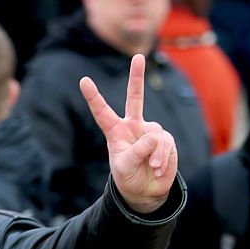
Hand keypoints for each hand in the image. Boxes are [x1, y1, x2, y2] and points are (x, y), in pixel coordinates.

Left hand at [80, 54, 177, 213]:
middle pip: (135, 97)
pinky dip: (163, 158)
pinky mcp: (166, 140)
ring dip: (154, 154)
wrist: (146, 192)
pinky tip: (157, 168)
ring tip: (151, 167)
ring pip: (155, 135)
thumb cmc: (129, 178)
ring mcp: (150, 131)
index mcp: (115, 131)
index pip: (102, 112)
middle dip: (136, 77)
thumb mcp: (124, 167)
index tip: (83, 81)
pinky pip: (165, 144)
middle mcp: (133, 126)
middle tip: (138, 57)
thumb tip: (154, 137)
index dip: (93, 97)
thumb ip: (136, 152)